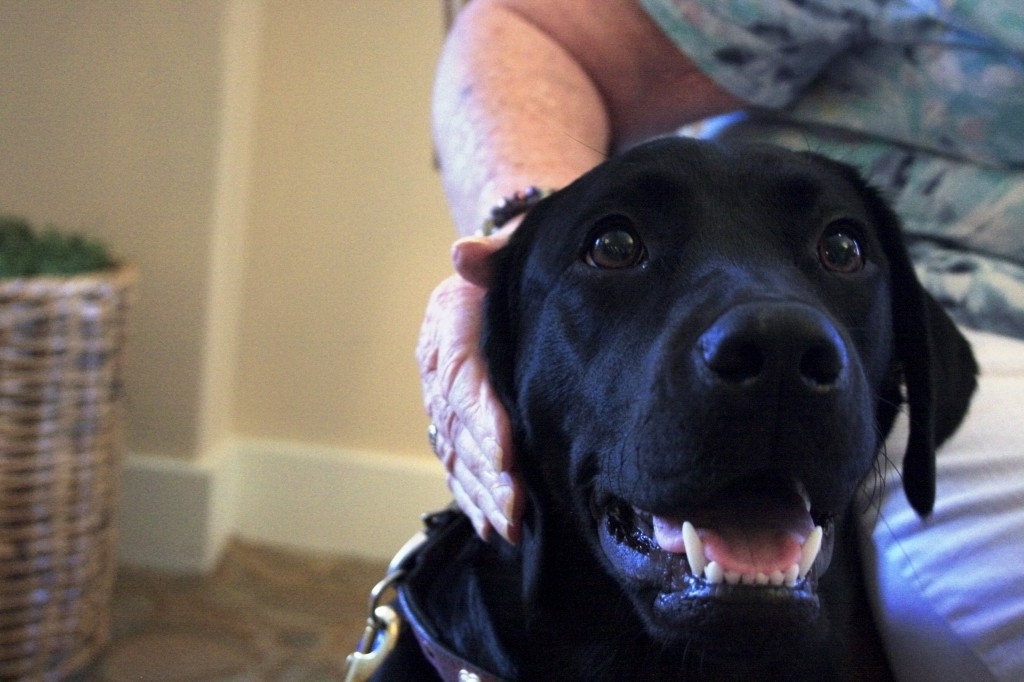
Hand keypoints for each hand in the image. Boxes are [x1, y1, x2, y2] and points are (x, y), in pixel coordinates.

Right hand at [417, 230, 523, 542]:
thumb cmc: (526, 253)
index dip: (481, 417)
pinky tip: (492, 526)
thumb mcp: (517, 242)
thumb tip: (465, 254)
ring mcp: (442, 393)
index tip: (506, 453)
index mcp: (451, 320)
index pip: (462, 374)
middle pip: (457, 424)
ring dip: (480, 493)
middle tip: (517, 508)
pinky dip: (471, 495)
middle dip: (486, 471)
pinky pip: (455, 460)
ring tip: (510, 526)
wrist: (508, 266)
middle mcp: (439, 361)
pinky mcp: (453, 415)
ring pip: (454, 450)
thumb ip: (496, 250)